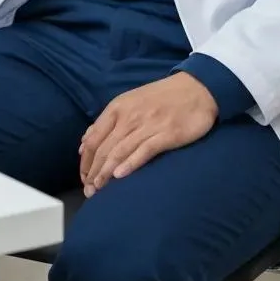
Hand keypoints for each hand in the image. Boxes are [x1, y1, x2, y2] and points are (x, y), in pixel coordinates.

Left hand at [79, 73, 217, 196]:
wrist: (196, 88)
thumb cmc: (161, 98)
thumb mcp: (129, 103)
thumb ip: (107, 122)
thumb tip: (85, 143)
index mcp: (117, 108)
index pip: (93, 138)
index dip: (86, 161)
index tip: (84, 178)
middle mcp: (129, 116)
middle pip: (104, 148)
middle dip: (94, 172)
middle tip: (89, 192)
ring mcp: (147, 125)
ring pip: (120, 151)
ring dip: (107, 173)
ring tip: (99, 189)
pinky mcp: (166, 134)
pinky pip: (144, 150)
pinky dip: (130, 163)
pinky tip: (120, 176)